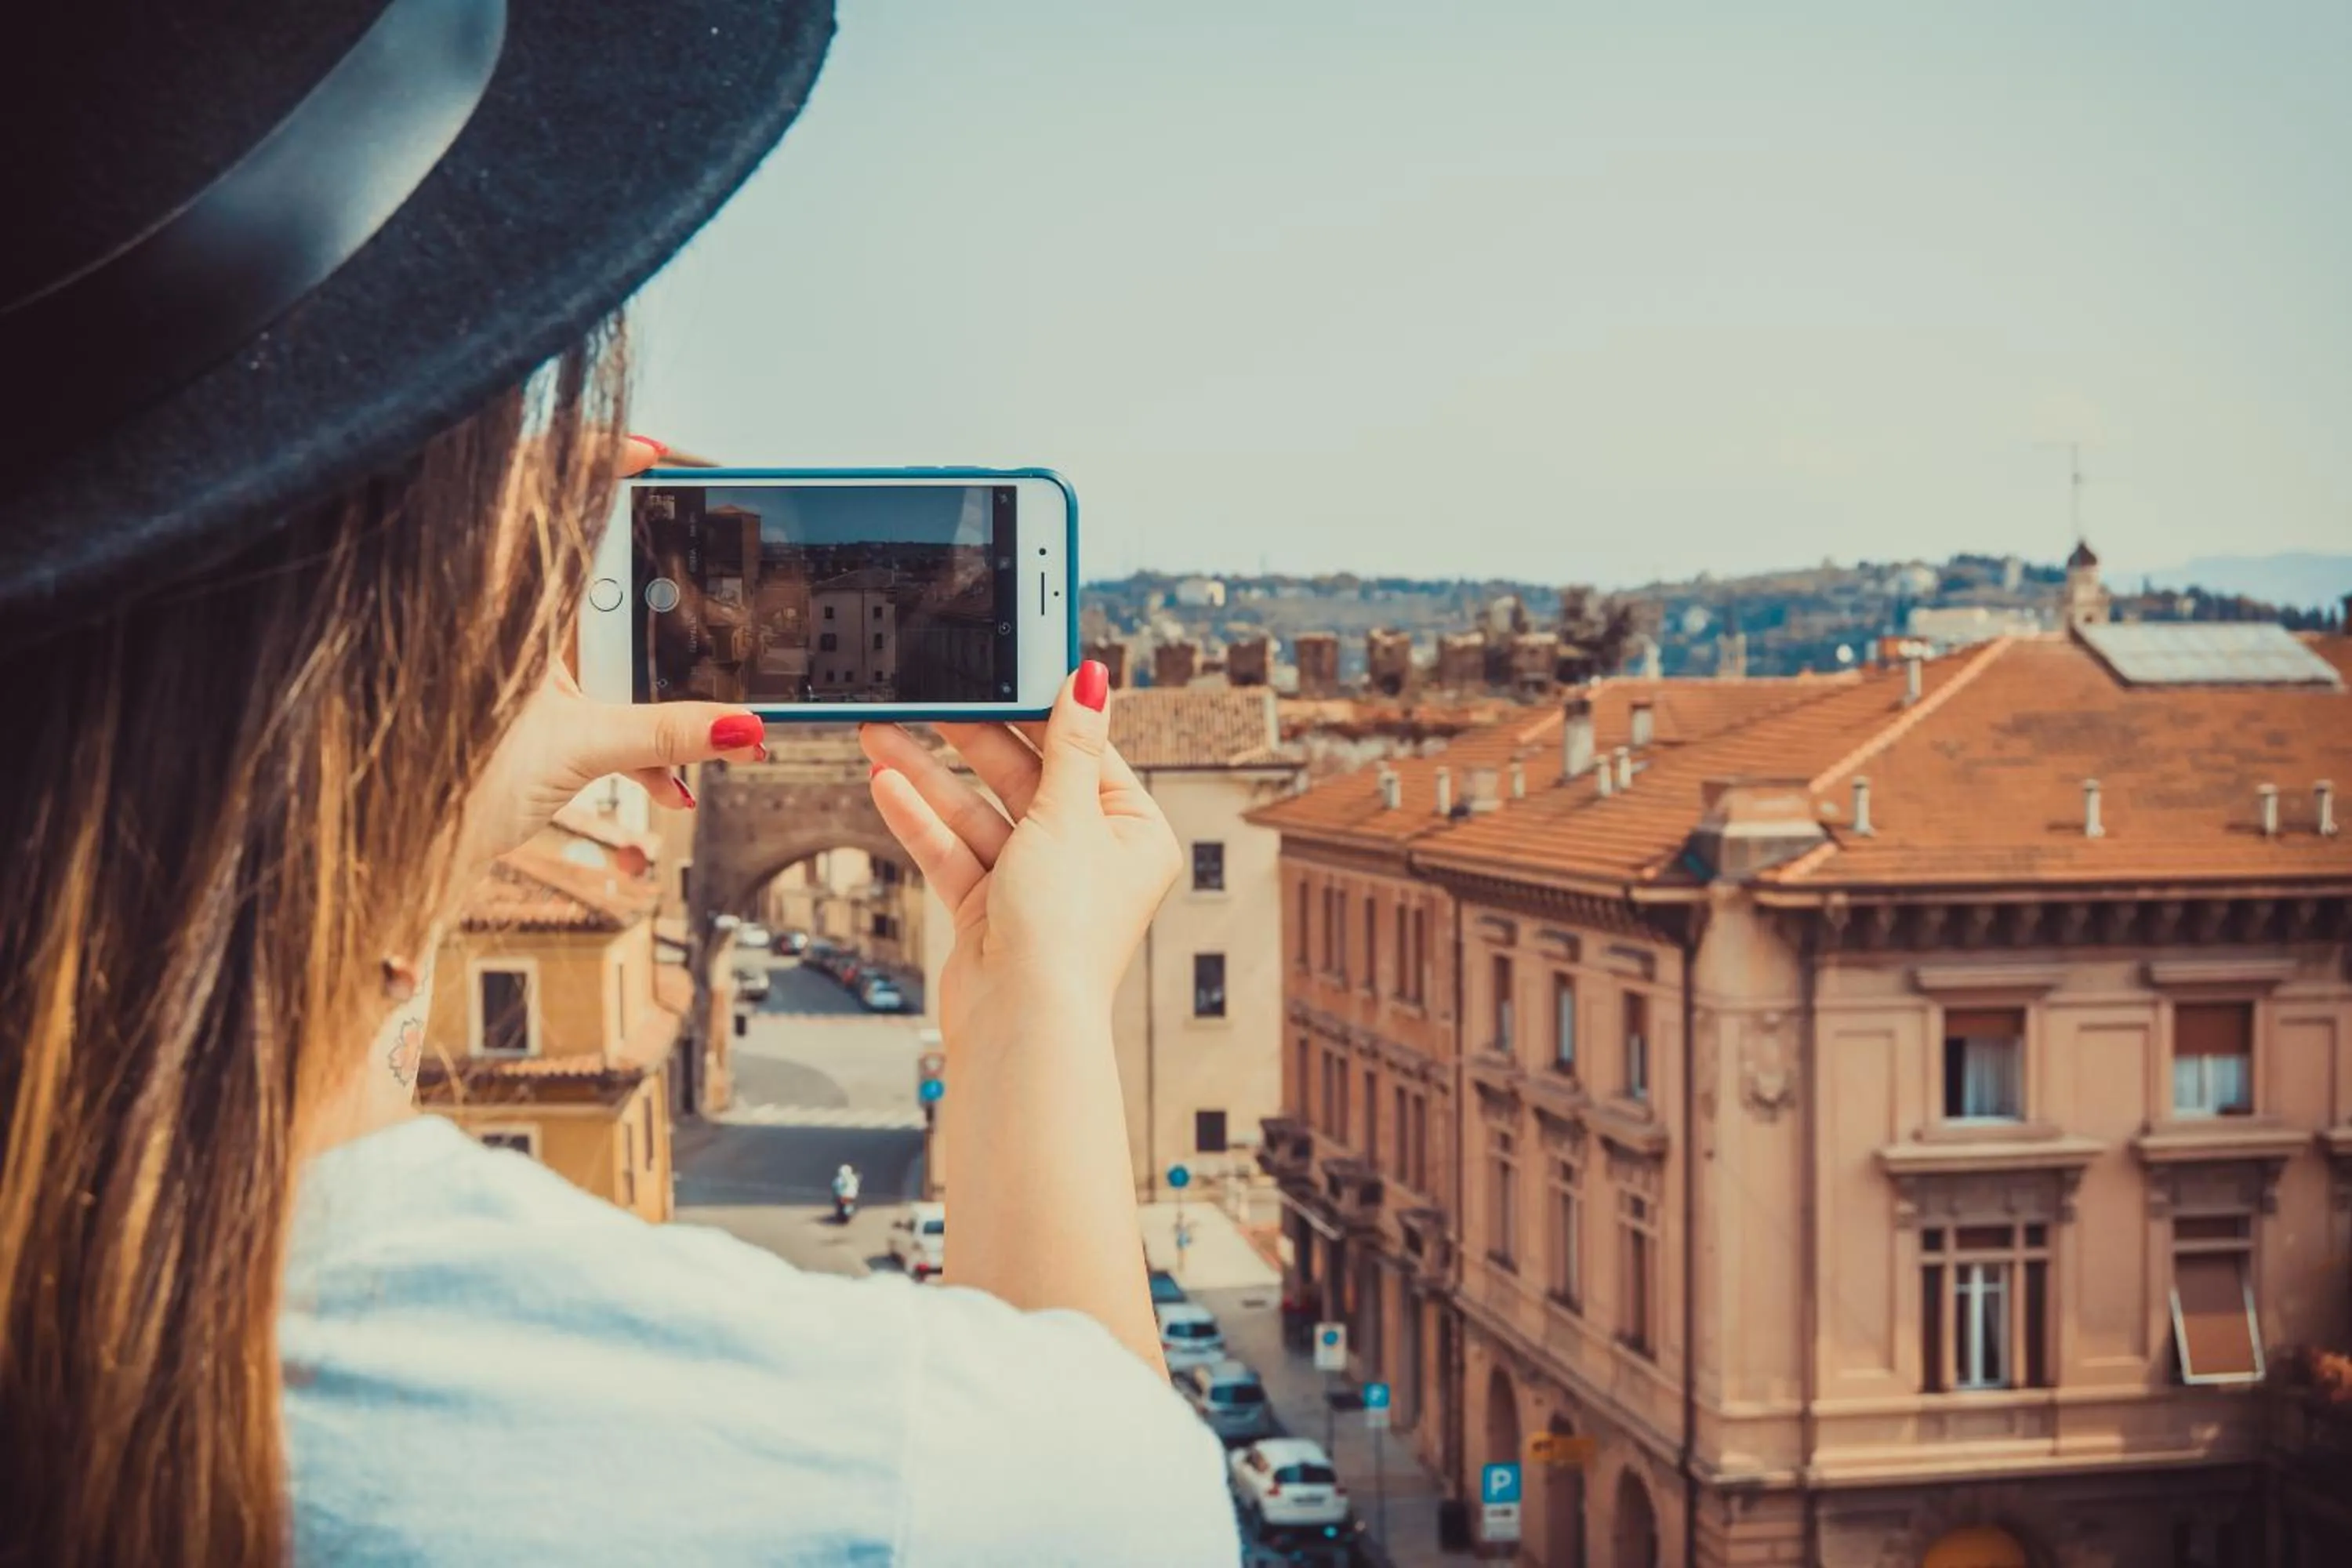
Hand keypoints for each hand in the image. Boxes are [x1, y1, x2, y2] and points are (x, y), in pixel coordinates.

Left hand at [452, 435, 765, 879]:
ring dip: (660, 692)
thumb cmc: (445, 793)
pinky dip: (636, 736)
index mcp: (506, 603)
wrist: (401, 857)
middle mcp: (510, 621)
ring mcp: (520, 664)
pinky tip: (670, 782)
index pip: (550, 501)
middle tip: (714, 614)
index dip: (598, 463)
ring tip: (705, 734)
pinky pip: (596, 697)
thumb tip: (742, 723)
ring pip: (606, 646)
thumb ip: (668, 733)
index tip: (654, 458)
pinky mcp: (530, 708)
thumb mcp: (580, 752)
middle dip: (669, 605)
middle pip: (599, 575)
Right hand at [857, 662, 1176, 1047]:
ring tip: (881, 733)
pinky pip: (954, 850)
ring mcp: (1036, 884)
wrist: (1021, 1022)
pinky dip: (922, 820)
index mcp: (1133, 834)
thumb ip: (1069, 745)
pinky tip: (886, 782)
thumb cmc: (1065, 928)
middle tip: (929, 696)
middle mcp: (1088, 858)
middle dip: (972, 739)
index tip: (1005, 671)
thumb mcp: (1069, 816)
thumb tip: (1094, 680)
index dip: (1042, 712)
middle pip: (1025, 779)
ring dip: (930, 775)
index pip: (1084, 754)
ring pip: (979, 813)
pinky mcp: (990, 910)